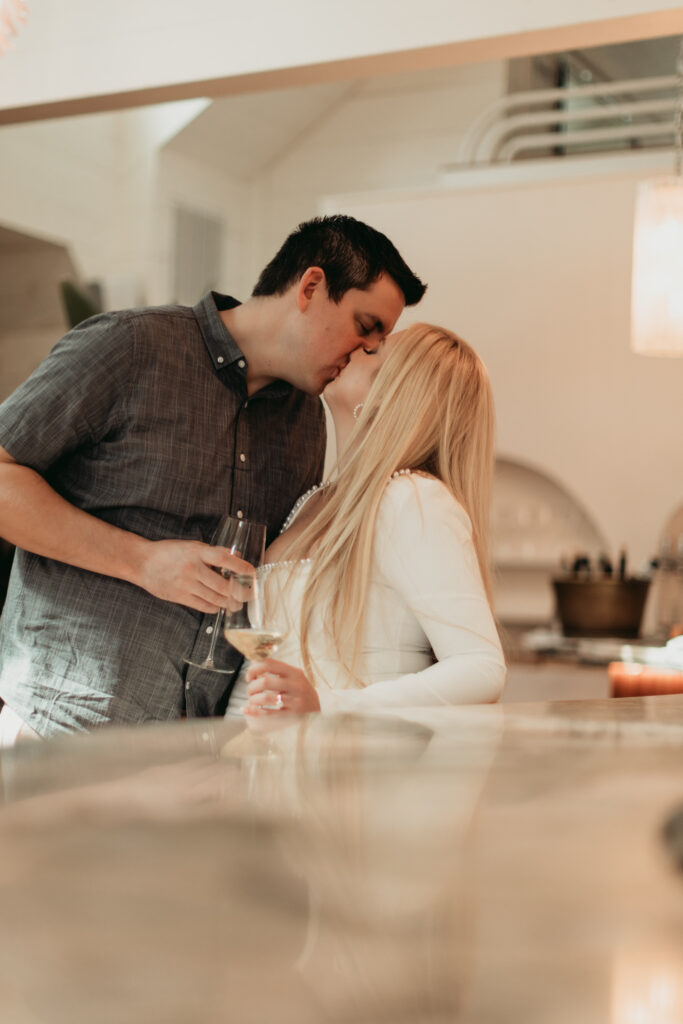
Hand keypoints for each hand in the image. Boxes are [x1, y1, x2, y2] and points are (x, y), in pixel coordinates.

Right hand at [135, 539, 254, 612]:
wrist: (142, 563)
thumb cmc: (169, 552)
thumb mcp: (192, 545)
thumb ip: (214, 552)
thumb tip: (236, 556)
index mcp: (197, 552)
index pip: (224, 559)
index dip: (241, 567)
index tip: (252, 572)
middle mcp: (193, 568)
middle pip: (223, 585)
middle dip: (240, 593)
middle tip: (249, 595)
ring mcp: (186, 584)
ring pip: (215, 598)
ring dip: (229, 603)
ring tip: (237, 603)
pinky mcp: (180, 596)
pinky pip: (203, 605)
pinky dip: (215, 607)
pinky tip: (220, 605)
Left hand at [244, 659, 320, 714]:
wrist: (318, 711)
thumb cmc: (300, 693)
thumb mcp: (293, 678)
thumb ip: (276, 670)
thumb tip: (254, 662)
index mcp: (294, 672)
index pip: (269, 664)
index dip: (254, 669)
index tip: (249, 677)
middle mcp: (296, 685)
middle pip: (265, 682)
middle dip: (252, 687)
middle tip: (250, 692)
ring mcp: (295, 701)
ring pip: (266, 698)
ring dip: (253, 700)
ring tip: (252, 701)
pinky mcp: (292, 715)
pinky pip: (269, 713)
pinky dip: (255, 711)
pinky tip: (248, 710)